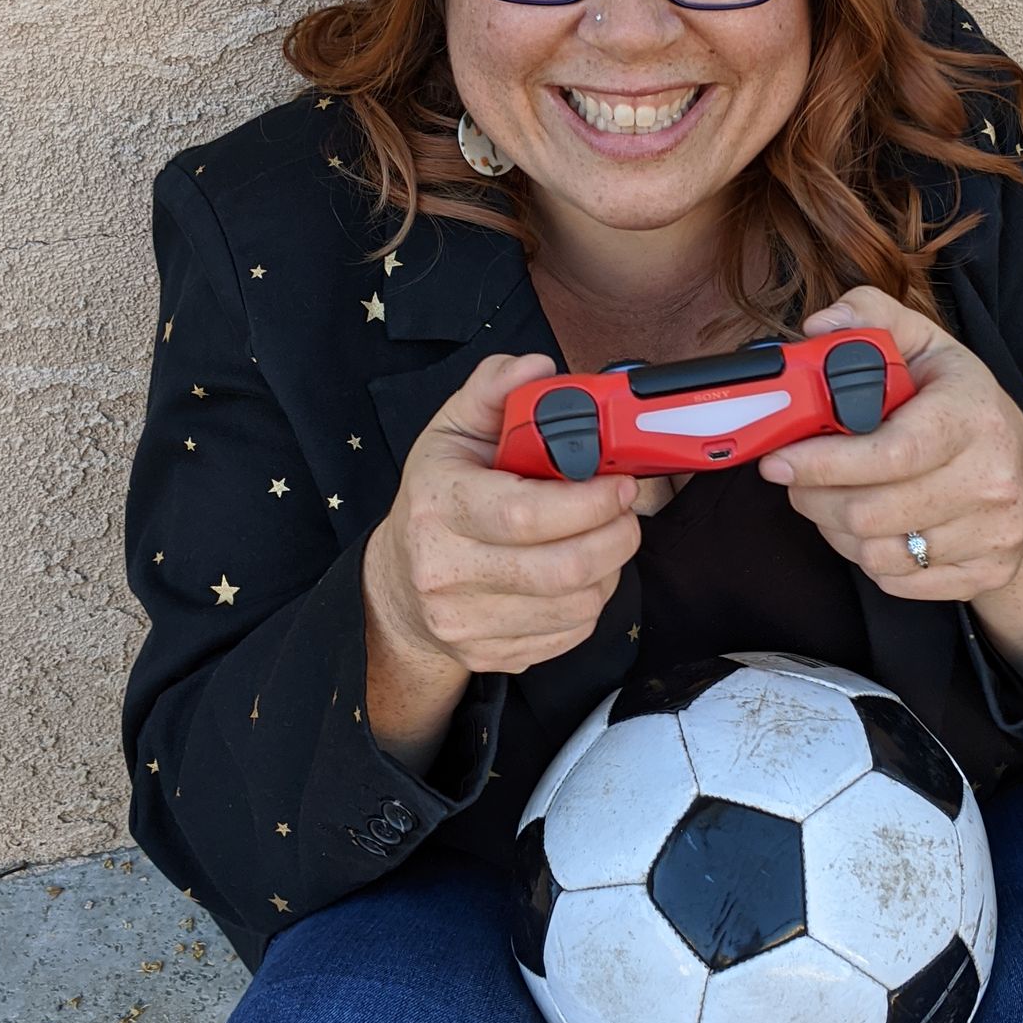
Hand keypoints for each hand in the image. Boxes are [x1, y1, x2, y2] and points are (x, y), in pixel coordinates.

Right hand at [366, 350, 641, 677]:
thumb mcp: (451, 434)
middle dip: (615, 537)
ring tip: (602, 540)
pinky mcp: (491, 655)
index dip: (587, 502)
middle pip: (561, 569)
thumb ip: (493, 391)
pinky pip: (570, 635)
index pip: (525, 514)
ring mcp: (467, 622)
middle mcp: (446, 571)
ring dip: (609, 570)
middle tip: (625, 511)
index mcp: (438, 506)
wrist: (397, 586)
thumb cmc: (436, 500)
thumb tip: (536, 367)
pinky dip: (590, 603)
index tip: (619, 484)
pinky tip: (579, 575)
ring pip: (576, 606)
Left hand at [761, 287, 1022, 674]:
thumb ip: (871, 318)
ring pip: (876, 553)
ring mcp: (992, 533)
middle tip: (796, 481)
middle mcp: (991, 478)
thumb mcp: (930, 348)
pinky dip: (868, 559)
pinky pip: (897, 582)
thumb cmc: (968, 410)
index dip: (823, 462)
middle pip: (871, 513)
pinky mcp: (984, 573)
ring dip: (835, 530)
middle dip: (814, 498)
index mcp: (973, 415)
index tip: (778, 461)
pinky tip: (869, 530)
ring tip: (833, 502)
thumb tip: (819, 327)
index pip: (890, 453)